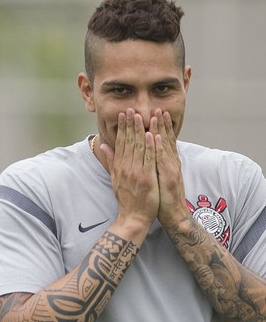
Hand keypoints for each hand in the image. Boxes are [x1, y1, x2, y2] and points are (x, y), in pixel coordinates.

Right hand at [101, 108, 158, 229]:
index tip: (123, 114)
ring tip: (141, 115)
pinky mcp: (147, 178)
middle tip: (131, 108)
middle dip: (130, 124)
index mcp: (119, 166)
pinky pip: (149, 159)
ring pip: (139, 147)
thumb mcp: (114, 179)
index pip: (120, 143)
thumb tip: (103, 146)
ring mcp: (136, 172)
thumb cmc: (126, 198)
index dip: (122, 127)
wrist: (133, 217)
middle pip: (129, 141)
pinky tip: (152, 134)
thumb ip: (110, 161)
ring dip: (140, 130)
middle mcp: (126, 167)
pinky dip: (151, 146)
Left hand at [150, 109, 189, 227]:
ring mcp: (171, 170)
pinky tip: (156, 138)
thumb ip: (152, 164)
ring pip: (166, 146)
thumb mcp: (157, 177)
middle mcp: (171, 163)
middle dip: (162, 123)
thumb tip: (148, 154)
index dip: (160, 127)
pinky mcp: (169, 178)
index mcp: (167, 163)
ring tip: (158, 115)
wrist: (172, 214)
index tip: (154, 112)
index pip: (162, 141)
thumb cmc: (162, 196)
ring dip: (162, 130)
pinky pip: (163, 161)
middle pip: (166, 140)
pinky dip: (160, 149)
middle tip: (157, 106)